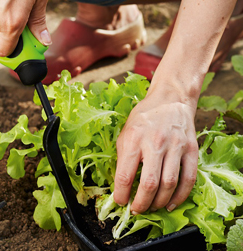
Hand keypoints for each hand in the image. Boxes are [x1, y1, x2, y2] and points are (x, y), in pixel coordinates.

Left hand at [113, 85, 198, 213]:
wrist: (170, 100)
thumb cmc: (144, 117)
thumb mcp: (126, 132)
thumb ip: (123, 156)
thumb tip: (119, 184)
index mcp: (134, 138)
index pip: (125, 174)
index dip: (121, 194)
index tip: (120, 201)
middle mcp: (155, 142)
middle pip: (149, 183)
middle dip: (142, 203)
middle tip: (137, 209)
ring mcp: (175, 146)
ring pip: (169, 184)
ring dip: (160, 202)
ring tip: (152, 207)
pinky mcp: (191, 150)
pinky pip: (188, 179)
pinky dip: (180, 196)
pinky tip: (171, 203)